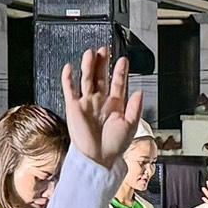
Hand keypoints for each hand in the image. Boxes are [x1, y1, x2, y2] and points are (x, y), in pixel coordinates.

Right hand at [61, 48, 144, 167]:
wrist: (97, 158)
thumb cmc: (114, 146)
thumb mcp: (130, 125)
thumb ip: (135, 108)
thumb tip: (139, 91)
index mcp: (115, 105)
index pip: (118, 83)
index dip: (120, 72)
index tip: (123, 60)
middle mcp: (101, 101)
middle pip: (101, 77)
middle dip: (103, 63)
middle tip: (105, 49)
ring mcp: (87, 103)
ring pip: (87, 79)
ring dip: (88, 66)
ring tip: (91, 53)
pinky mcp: (74, 107)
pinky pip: (70, 90)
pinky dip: (68, 78)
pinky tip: (69, 67)